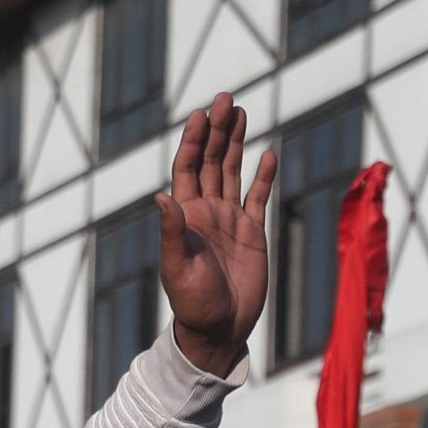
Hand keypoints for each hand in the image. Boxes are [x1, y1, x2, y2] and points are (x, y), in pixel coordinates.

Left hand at [154, 95, 276, 378]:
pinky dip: (263, 176)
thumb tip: (160, 197)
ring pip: (231, 171)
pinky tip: (268, 154)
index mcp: (184, 215)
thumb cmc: (192, 302)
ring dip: (235, 143)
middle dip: (217, 130)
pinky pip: (258, 197)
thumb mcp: (177, 267)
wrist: (220, 329)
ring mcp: (230, 220)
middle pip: (210, 161)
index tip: (201, 114)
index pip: (187, 167)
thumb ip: (171, 232)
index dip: (192, 140)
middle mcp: (206, 211)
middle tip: (225, 97)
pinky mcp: (253, 232)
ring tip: (240, 111)